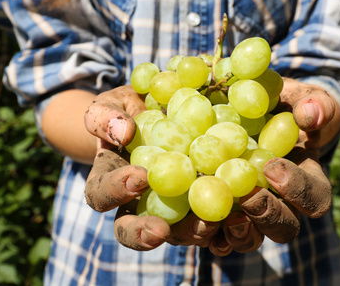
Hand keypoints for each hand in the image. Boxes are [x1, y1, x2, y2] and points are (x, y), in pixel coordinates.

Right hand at [84, 85, 218, 250]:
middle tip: (160, 231)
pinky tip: (237, 218)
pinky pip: (205, 220)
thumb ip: (105, 116)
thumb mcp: (109, 105)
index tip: (139, 177)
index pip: (101, 193)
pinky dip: (220, 225)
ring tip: (208, 224)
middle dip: (143, 233)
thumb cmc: (125, 111)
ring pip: (172, 232)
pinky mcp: (197, 202)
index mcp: (108, 179)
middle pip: (130, 229)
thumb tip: (123, 132)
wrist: (154, 113)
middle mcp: (134, 202)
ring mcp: (167, 206)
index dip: (116, 190)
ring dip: (189, 232)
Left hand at [208, 77, 339, 255]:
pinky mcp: (221, 212)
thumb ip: (314, 103)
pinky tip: (188, 223)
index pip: (314, 198)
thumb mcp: (303, 98)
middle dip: (266, 215)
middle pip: (284, 228)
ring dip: (234, 235)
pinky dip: (202, 233)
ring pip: (250, 238)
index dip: (297, 189)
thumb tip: (309, 116)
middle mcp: (281, 204)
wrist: (256, 113)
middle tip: (246, 197)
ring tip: (213, 221)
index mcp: (306, 181)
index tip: (272, 166)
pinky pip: (215, 234)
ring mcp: (251, 213)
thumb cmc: (286, 108)